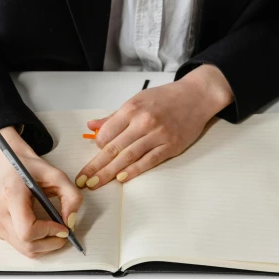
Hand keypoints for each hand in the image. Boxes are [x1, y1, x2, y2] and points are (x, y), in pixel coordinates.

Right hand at [0, 127, 82, 258]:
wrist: (9, 166)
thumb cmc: (32, 170)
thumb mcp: (57, 176)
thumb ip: (71, 197)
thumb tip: (70, 222)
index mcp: (11, 194)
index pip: (27, 230)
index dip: (48, 233)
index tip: (63, 228)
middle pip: (26, 244)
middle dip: (50, 243)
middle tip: (64, 233)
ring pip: (22, 249)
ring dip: (44, 246)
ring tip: (55, 232)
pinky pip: (17, 245)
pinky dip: (34, 243)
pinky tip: (41, 230)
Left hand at [75, 65, 232, 189]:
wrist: (196, 96)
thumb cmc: (166, 98)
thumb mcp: (138, 100)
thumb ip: (114, 116)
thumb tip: (92, 126)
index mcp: (132, 108)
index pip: (107, 132)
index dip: (97, 146)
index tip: (94, 154)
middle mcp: (144, 122)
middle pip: (114, 148)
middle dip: (96, 166)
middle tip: (83, 180)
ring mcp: (158, 135)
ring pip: (128, 157)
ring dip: (110, 172)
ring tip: (95, 183)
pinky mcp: (171, 146)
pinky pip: (149, 161)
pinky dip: (134, 170)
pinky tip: (121, 178)